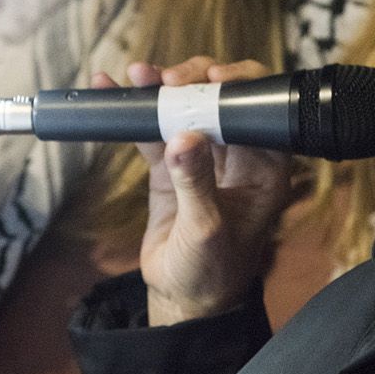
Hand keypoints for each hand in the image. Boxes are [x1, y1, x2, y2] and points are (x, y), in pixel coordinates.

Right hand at [103, 57, 294, 325]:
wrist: (182, 299)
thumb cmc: (210, 271)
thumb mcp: (204, 230)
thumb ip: (195, 183)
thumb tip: (184, 138)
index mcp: (264, 168)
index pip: (260, 113)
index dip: (241, 87)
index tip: (213, 77)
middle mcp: (238, 156)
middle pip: (221, 100)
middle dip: (195, 80)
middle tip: (168, 80)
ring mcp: (203, 156)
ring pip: (186, 108)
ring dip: (162, 88)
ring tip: (137, 75)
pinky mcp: (171, 165)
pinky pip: (153, 129)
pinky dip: (134, 111)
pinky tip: (110, 88)